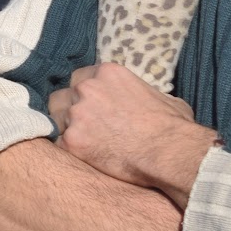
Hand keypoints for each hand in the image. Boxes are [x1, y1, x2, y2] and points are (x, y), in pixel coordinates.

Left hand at [53, 63, 214, 201]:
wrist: (170, 153)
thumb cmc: (174, 127)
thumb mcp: (163, 97)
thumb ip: (142, 93)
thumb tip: (146, 99)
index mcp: (107, 73)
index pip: (80, 78)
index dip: (83, 93)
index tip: (90, 106)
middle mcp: (86, 89)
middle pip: (62, 96)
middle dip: (68, 108)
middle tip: (83, 125)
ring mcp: (76, 114)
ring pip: (56, 118)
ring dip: (66, 129)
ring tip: (84, 142)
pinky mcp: (71, 140)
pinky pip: (58, 143)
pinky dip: (69, 150)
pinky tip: (83, 156)